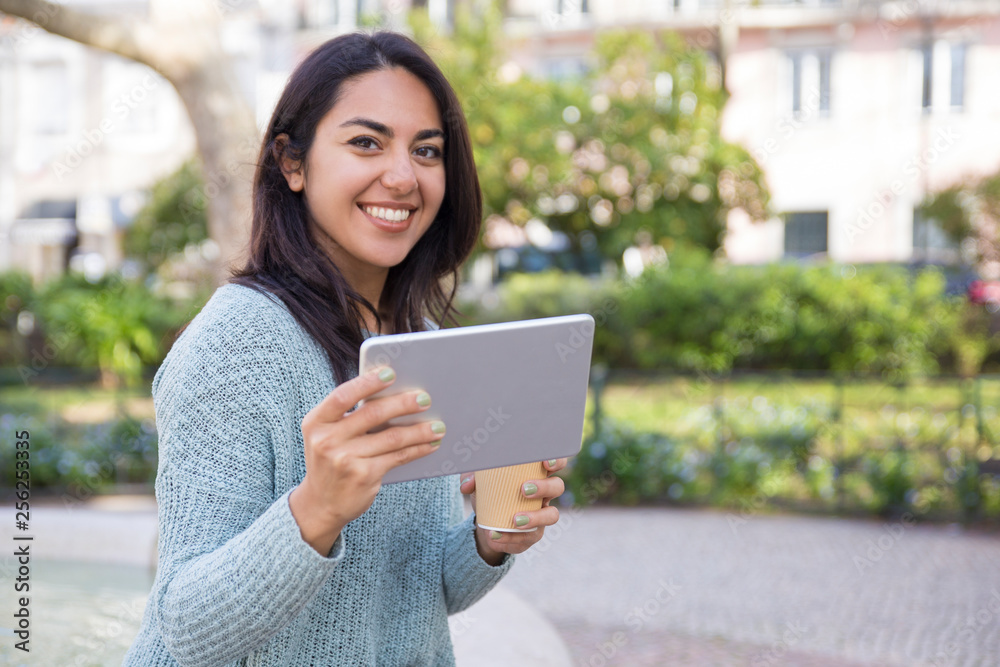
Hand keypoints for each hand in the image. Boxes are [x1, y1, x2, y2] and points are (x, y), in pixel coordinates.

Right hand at [289, 367, 442, 554]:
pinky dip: (417, 449)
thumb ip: (350, 416)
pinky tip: (430, 444)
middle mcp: (326, 440)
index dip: (367, 383)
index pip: (342, 396)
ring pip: (391, 438)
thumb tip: (395, 393)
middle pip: (372, 414)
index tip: (391, 373)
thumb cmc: (331, 460)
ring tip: (438, 424)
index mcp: (316, 422)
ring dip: (418, 430)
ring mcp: (345, 460)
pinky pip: (398, 457)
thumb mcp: (328, 435)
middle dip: (403, 404)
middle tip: (425, 398)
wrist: (321, 503)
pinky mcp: (364, 476)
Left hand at [460, 458, 567, 564]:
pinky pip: (529, 538)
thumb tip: (466, 485)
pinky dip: (511, 538)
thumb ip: (470, 478)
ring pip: (552, 515)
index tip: (544, 462)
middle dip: (544, 487)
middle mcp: (544, 494)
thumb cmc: (488, 494)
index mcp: (535, 474)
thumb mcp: (477, 484)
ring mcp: (541, 515)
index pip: (554, 463)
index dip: (555, 460)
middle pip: (557, 486)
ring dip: (535, 517)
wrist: (486, 524)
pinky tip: (495, 536)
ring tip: (515, 521)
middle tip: (524, 490)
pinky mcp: (533, 535)